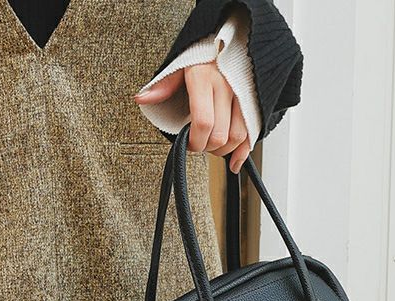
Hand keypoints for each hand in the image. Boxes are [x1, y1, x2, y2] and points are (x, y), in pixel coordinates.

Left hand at [134, 63, 249, 173]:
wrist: (229, 43)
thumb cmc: (201, 58)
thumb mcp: (178, 66)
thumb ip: (162, 85)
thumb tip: (141, 98)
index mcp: (204, 78)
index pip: (203, 122)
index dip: (195, 141)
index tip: (188, 144)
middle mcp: (227, 86)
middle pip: (220, 135)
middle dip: (206, 148)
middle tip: (197, 145)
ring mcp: (243, 94)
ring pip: (237, 137)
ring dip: (222, 151)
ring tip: (210, 146)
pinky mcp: (254, 103)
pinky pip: (251, 134)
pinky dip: (243, 153)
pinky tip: (232, 163)